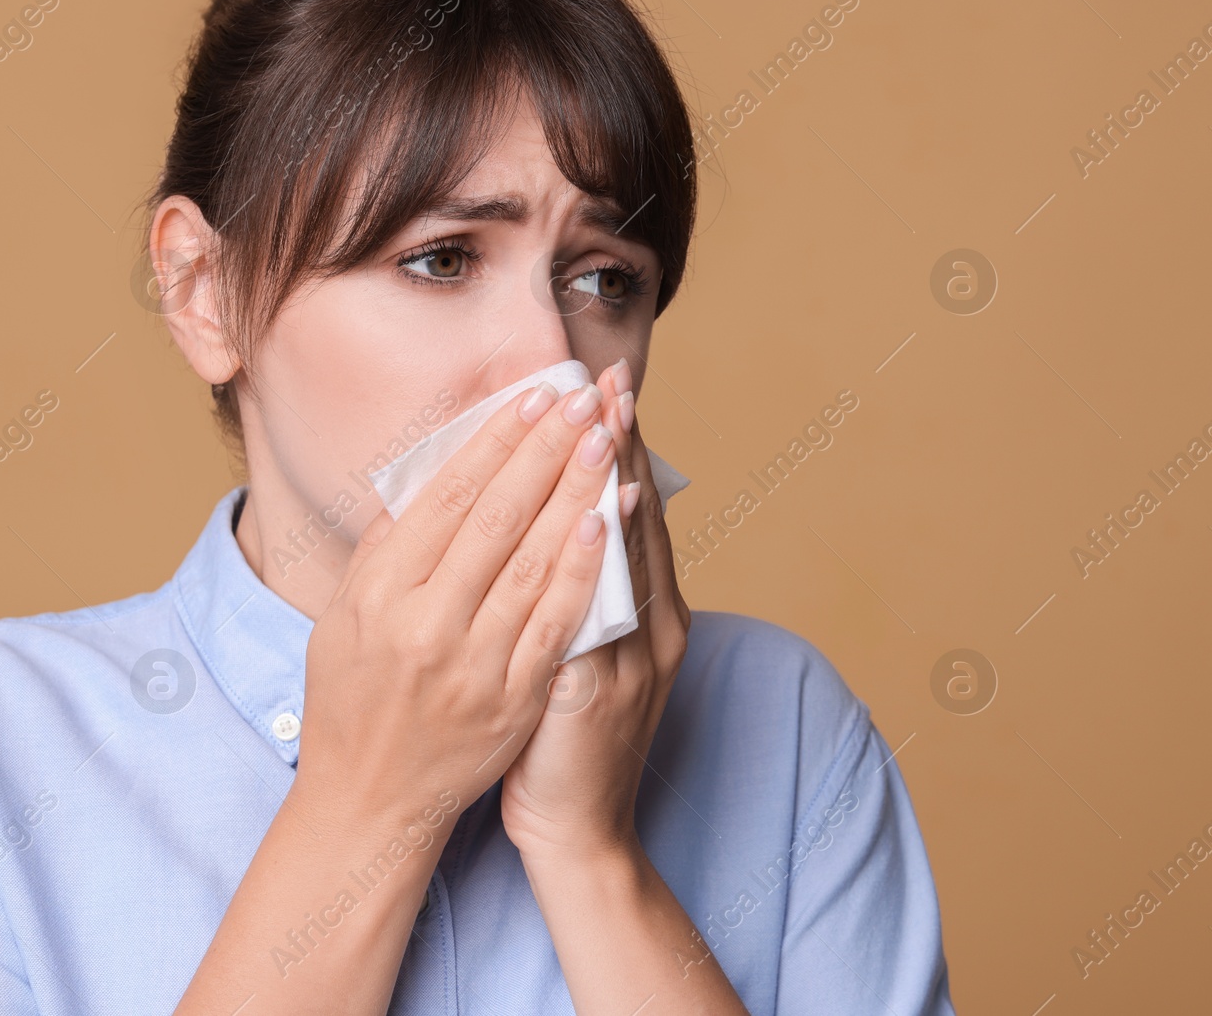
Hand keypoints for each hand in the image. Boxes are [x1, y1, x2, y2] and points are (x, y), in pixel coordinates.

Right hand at [293, 373, 622, 827]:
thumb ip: (386, 544)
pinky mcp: (513, 698)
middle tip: (584, 395)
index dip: (497, 440)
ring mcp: (474, 662)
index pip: (449, 496)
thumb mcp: (344, 615)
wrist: (370, 799)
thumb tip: (433, 468)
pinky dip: (585, 570)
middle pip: (497, 517)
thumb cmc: (354, 696)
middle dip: (546, 448)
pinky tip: (606, 522)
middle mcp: (424, 622)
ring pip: (535, 561)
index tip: (534, 395)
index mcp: (379, 591)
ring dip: (575, 493)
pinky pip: (557, 623)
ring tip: (607, 437)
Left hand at [499, 360, 691, 859]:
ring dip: (615, 485)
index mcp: (649, 616)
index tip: (606, 388)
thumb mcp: (579, 652)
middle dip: (622, 447)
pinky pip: (601, 614)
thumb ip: (575, 590)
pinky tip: (592, 518)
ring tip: (603, 422)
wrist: (576, 832)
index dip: (622, 449)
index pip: (633, 514)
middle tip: (609, 380)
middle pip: (639, 521)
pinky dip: (600, 562)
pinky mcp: (604, 693)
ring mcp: (636, 660)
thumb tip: (555, 517)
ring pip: (629, 557)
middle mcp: (656, 629)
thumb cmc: (562, 737)